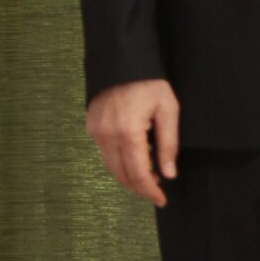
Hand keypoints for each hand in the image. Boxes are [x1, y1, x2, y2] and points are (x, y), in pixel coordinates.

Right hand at [86, 78, 179, 206]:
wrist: (122, 60)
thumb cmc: (149, 83)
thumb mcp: (168, 110)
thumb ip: (168, 144)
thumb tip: (168, 173)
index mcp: (128, 132)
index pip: (139, 174)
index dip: (150, 191)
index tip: (161, 200)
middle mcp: (107, 135)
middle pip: (122, 176)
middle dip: (140, 188)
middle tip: (156, 191)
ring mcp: (96, 132)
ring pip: (111, 168)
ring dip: (129, 177)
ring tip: (149, 175)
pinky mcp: (91, 127)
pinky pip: (105, 154)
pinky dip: (119, 162)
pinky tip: (136, 158)